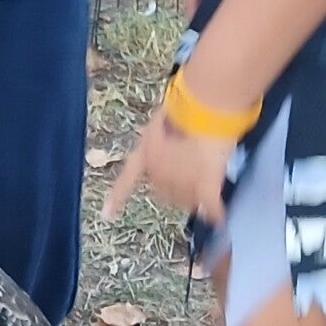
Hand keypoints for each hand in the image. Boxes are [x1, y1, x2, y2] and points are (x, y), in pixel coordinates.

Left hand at [103, 109, 231, 228]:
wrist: (203, 109)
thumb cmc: (184, 107)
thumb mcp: (160, 121)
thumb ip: (158, 135)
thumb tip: (165, 135)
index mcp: (144, 154)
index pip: (128, 179)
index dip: (117, 198)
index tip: (107, 214)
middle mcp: (158, 173)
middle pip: (162, 193)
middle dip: (174, 189)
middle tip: (188, 180)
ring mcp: (181, 182)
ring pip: (185, 201)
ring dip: (193, 198)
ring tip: (205, 185)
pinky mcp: (205, 187)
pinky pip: (210, 207)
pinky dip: (215, 213)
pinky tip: (219, 219)